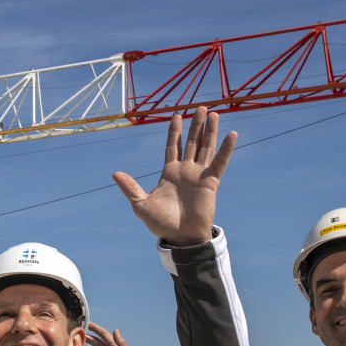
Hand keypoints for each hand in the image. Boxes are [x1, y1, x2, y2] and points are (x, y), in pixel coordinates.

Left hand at [113, 106, 235, 246]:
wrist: (180, 237)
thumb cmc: (161, 224)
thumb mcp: (141, 205)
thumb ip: (130, 188)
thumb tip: (114, 174)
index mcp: (169, 173)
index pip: (173, 146)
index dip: (175, 131)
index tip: (176, 115)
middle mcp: (186, 171)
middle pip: (192, 142)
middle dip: (195, 124)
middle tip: (200, 107)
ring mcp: (199, 175)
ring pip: (205, 147)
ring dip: (209, 131)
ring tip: (214, 113)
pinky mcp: (211, 183)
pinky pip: (219, 162)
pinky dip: (226, 149)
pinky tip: (231, 134)